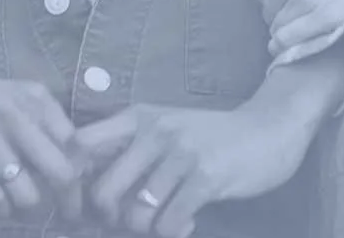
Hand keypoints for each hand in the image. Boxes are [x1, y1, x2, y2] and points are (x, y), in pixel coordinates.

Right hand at [0, 66, 81, 216]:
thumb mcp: (10, 98)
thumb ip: (41, 123)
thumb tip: (76, 163)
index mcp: (34, 98)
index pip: (77, 147)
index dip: (81, 175)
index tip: (74, 191)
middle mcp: (15, 114)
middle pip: (62, 173)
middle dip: (66, 201)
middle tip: (62, 215)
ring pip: (28, 192)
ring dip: (27, 206)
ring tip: (20, 205)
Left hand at [73, 103, 312, 236]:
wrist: (269, 129)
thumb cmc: (212, 137)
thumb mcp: (166, 128)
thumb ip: (131, 148)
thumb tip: (89, 187)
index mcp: (137, 117)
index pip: (80, 144)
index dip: (73, 179)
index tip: (86, 199)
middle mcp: (153, 132)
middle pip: (103, 191)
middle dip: (112, 217)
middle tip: (131, 220)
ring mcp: (180, 154)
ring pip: (137, 214)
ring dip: (148, 228)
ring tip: (165, 220)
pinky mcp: (205, 177)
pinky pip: (168, 222)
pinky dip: (172, 232)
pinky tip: (186, 223)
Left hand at [243, 0, 343, 56]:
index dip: (274, 0)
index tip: (294, 2)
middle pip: (265, 10)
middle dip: (280, 16)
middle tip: (305, 16)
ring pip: (275, 26)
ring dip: (287, 32)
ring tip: (309, 28)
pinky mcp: (321, 15)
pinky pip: (286, 38)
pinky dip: (288, 45)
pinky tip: (299, 46)